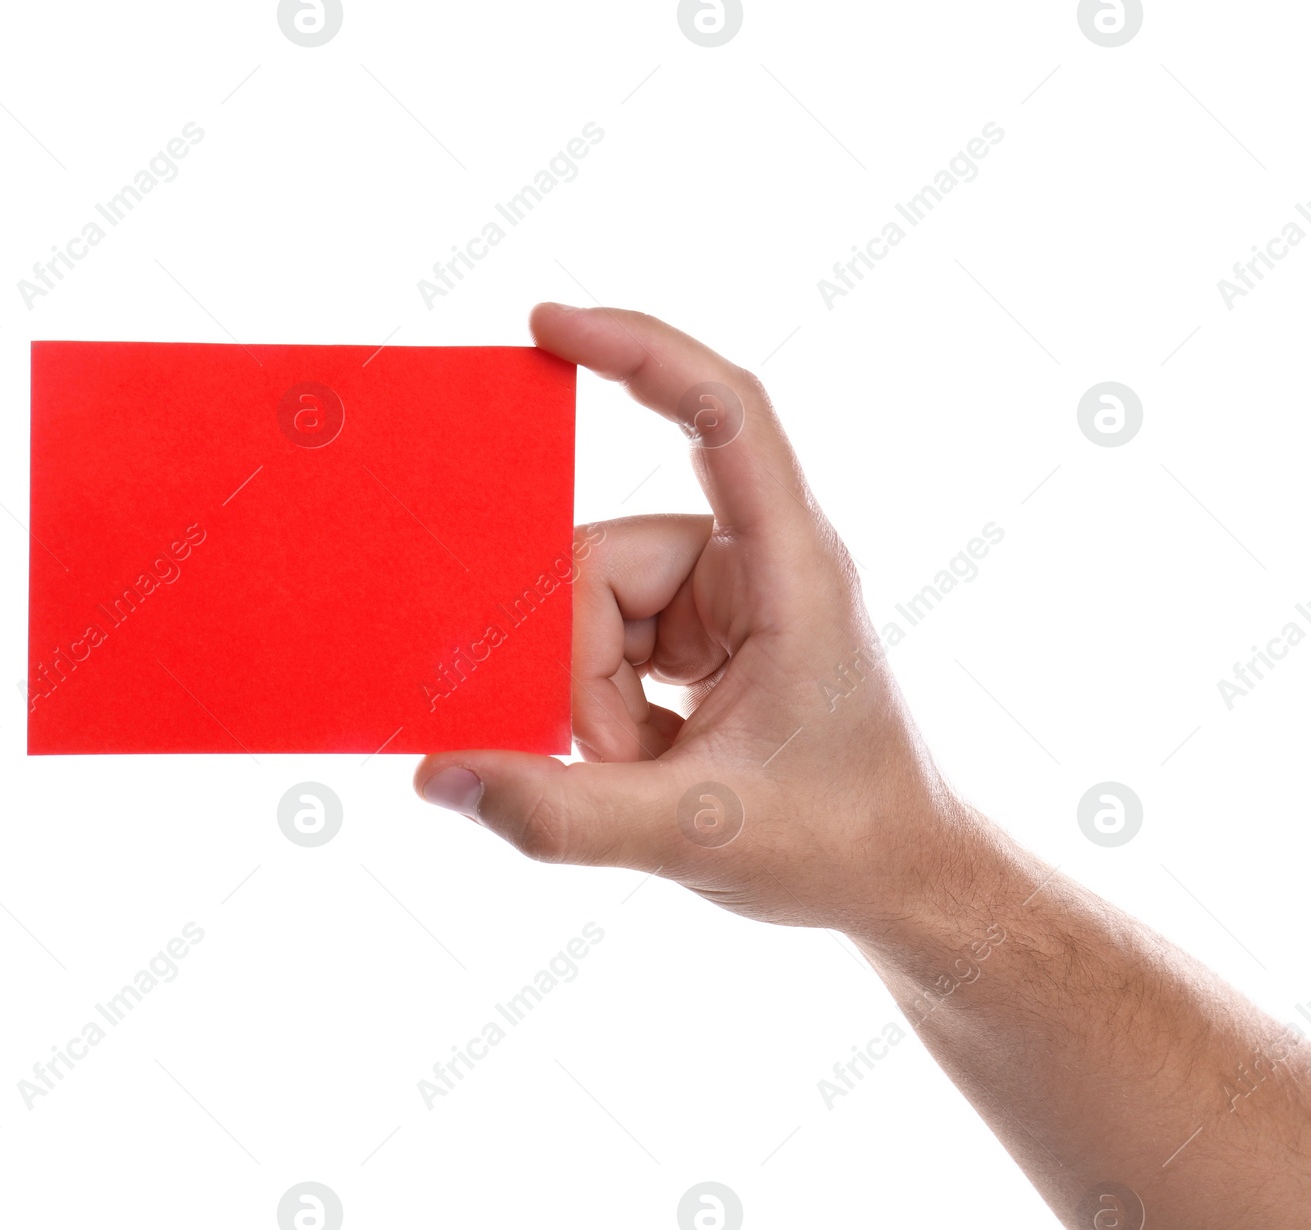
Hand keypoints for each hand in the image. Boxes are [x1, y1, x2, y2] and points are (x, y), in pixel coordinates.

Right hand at [413, 304, 967, 938]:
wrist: (901, 880)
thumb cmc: (840, 843)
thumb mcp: (694, 835)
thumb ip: (560, 813)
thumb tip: (438, 774)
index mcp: (792, 569)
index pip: (724, 413)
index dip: (639, 350)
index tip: (545, 324)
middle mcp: (760, 561)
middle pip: (605, 559)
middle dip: (578, 667)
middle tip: (619, 758)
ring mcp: (727, 595)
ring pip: (594, 606)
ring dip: (591, 700)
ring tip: (648, 771)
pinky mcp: (704, 630)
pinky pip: (605, 636)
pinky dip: (601, 704)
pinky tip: (645, 757)